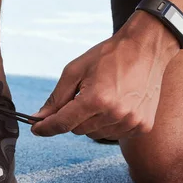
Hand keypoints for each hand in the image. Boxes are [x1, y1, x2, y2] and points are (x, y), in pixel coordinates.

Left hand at [30, 11, 178, 139]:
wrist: (146, 48)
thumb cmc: (109, 55)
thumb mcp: (76, 70)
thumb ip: (56, 97)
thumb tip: (38, 118)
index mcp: (96, 99)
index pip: (63, 123)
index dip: (46, 127)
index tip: (36, 129)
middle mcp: (115, 115)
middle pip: (78, 130)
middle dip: (73, 116)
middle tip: (82, 94)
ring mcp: (131, 122)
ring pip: (95, 134)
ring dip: (92, 121)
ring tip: (103, 96)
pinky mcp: (142, 126)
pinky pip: (114, 134)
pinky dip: (109, 123)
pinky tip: (116, 103)